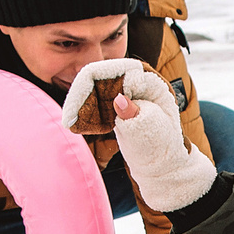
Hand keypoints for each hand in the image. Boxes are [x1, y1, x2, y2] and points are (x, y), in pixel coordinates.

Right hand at [60, 59, 212, 210]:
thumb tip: (119, 100)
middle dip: (82, 96)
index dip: (92, 84)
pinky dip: (84, 112)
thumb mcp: (154, 132)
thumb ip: (137, 115)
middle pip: (100, 76)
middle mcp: (136, 81)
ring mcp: (124, 92)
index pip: (115, 70)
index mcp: (150, 81)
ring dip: (80, 105)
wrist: (163, 164)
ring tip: (71, 124)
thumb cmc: (163, 148)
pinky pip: (94, 101)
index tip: (78, 105)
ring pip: (93, 88)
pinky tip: (76, 126)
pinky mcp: (115, 104)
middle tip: (69, 120)